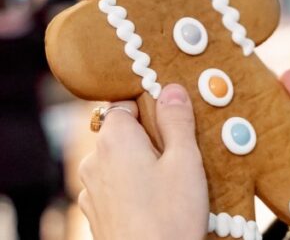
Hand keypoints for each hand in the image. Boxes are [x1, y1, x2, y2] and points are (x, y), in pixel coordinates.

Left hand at [78, 84, 207, 239]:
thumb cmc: (170, 214)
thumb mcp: (186, 160)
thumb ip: (177, 120)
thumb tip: (170, 88)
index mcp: (115, 138)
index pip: (125, 103)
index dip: (151, 108)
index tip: (174, 120)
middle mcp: (95, 158)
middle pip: (121, 132)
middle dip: (148, 138)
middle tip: (180, 154)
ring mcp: (90, 188)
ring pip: (117, 160)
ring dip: (139, 164)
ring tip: (172, 182)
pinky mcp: (94, 212)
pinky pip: (114, 186)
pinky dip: (131, 187)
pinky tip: (156, 201)